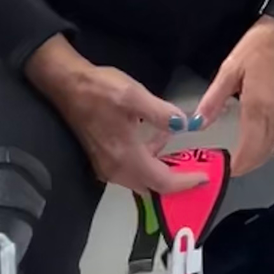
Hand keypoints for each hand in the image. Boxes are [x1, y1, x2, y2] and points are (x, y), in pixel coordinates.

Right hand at [24, 37, 206, 195]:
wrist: (68, 86)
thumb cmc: (101, 90)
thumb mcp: (135, 96)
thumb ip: (162, 113)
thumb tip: (185, 125)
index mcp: (125, 157)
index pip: (162, 182)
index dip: (185, 183)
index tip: (205, 178)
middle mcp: (115, 169)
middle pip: (151, 186)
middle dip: (175, 182)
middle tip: (197, 170)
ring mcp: (106, 166)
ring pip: (141, 179)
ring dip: (162, 171)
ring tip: (183, 155)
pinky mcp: (102, 158)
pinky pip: (131, 169)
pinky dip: (149, 161)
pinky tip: (159, 137)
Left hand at [195, 17, 273, 177]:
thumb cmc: (258, 46)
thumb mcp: (230, 68)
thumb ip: (214, 99)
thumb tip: (198, 124)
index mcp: (258, 108)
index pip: (249, 150)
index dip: (237, 166)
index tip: (221, 172)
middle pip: (263, 154)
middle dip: (246, 166)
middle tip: (226, 169)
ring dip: (257, 157)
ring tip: (238, 159)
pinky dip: (267, 146)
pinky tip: (255, 142)